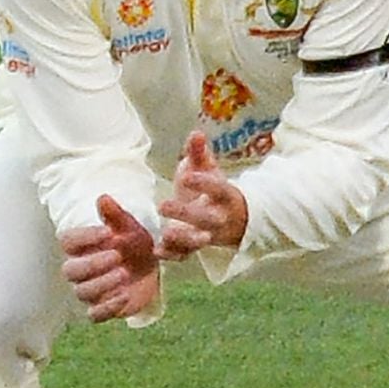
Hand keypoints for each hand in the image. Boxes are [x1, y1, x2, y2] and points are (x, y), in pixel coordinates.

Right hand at [61, 196, 164, 321]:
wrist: (152, 266)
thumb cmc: (134, 243)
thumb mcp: (129, 227)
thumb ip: (115, 215)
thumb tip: (103, 198)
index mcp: (82, 246)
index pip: (67, 241)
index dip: (84, 237)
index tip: (107, 232)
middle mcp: (80, 269)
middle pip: (70, 270)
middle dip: (93, 264)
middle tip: (117, 255)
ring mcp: (90, 290)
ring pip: (82, 292)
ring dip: (102, 284)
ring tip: (124, 273)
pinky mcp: (102, 308)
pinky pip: (94, 315)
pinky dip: (108, 307)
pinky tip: (125, 296)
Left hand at [159, 131, 249, 254]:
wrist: (231, 220)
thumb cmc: (212, 189)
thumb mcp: (206, 169)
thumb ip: (199, 153)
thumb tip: (195, 133)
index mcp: (224, 195)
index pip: (217, 188)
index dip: (203, 183)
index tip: (186, 176)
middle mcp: (219, 217)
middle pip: (205, 218)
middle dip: (185, 213)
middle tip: (162, 205)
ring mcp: (208, 235)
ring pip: (198, 240)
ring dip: (182, 239)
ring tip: (165, 234)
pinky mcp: (195, 248)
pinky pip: (185, 255)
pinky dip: (172, 255)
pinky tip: (157, 250)